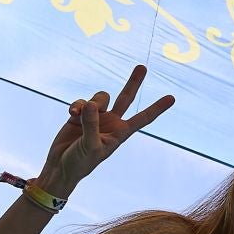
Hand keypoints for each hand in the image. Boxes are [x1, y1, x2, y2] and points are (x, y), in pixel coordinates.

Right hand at [38, 64, 173, 194]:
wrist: (61, 166)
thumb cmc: (80, 162)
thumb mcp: (90, 146)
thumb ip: (92, 124)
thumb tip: (92, 103)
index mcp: (120, 132)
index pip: (143, 118)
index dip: (157, 108)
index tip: (172, 98)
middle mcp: (111, 122)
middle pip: (126, 97)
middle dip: (133, 82)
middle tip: (142, 67)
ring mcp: (96, 117)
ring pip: (100, 97)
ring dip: (91, 102)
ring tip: (79, 114)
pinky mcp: (80, 115)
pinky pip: (81, 102)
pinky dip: (76, 106)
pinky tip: (71, 114)